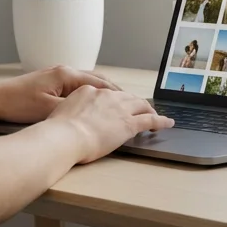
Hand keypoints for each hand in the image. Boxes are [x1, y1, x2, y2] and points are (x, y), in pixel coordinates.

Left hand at [0, 66, 121, 123]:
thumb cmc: (19, 104)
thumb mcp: (50, 110)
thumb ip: (74, 108)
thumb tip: (94, 111)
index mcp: (66, 75)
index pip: (99, 83)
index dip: (116, 94)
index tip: (129, 102)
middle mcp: (63, 70)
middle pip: (96, 78)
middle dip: (113, 90)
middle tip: (128, 101)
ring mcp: (56, 75)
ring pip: (86, 81)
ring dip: (101, 90)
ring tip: (114, 102)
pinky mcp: (49, 81)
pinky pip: (76, 85)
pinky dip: (88, 92)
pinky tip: (91, 102)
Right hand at [48, 86, 174, 163]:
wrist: (65, 136)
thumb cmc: (58, 130)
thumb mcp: (60, 112)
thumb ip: (70, 111)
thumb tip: (71, 118)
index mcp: (88, 91)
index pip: (106, 94)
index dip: (113, 101)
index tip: (115, 106)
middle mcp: (106, 96)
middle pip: (126, 96)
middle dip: (134, 102)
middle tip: (139, 108)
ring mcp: (120, 108)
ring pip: (140, 105)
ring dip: (148, 109)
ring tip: (154, 115)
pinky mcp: (130, 123)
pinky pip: (150, 120)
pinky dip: (161, 121)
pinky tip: (168, 123)